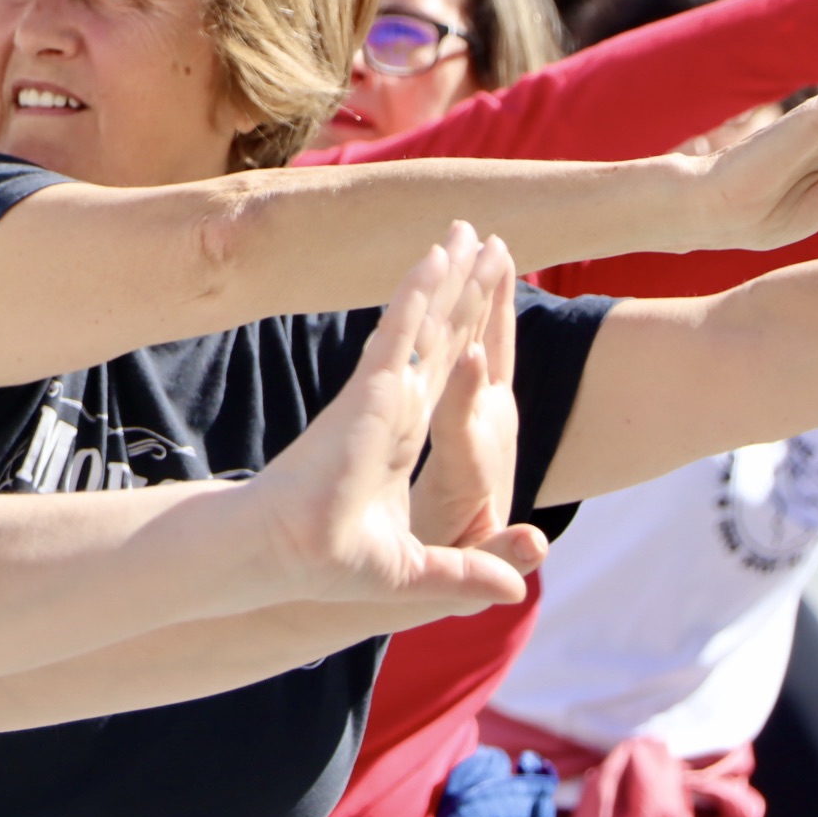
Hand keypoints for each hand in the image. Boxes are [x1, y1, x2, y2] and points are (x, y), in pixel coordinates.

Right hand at [248, 223, 542, 632]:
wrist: (293, 561)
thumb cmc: (334, 564)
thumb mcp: (421, 572)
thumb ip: (469, 573)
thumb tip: (524, 586)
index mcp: (402, 435)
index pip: (446, 372)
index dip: (468, 329)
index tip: (484, 291)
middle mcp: (395, 405)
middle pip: (441, 334)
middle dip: (465, 286)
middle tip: (483, 235)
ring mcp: (383, 394)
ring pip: (425, 323)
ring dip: (449, 275)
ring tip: (469, 230)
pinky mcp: (371, 394)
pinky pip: (401, 334)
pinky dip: (419, 294)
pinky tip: (437, 259)